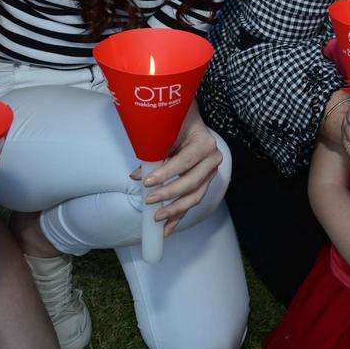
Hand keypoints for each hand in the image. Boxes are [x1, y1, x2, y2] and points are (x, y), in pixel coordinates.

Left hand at [128, 104, 221, 234]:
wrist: (190, 120)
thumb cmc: (177, 124)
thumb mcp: (166, 133)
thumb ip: (154, 153)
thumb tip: (136, 176)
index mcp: (204, 142)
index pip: (185, 162)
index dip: (167, 174)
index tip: (148, 182)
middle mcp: (213, 158)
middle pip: (192, 182)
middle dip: (169, 194)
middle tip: (149, 200)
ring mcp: (211, 172)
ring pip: (195, 196)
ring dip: (175, 210)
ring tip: (157, 218)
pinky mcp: (205, 182)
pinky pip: (193, 201)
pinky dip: (180, 215)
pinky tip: (168, 227)